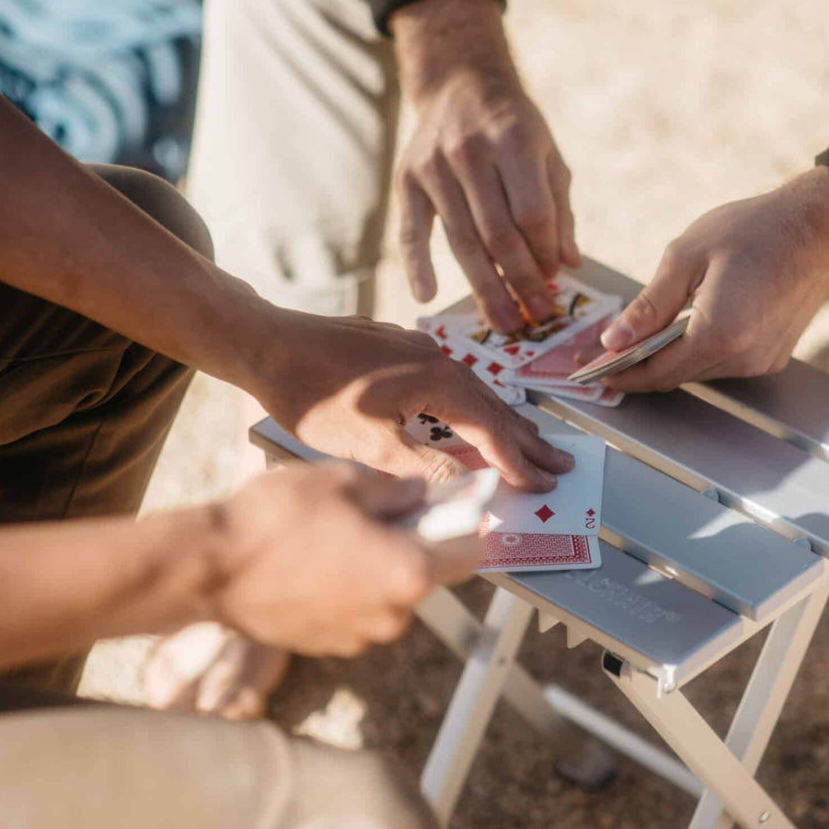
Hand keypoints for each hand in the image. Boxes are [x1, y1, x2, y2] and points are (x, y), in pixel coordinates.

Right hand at [209, 464, 476, 657]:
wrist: (208, 569)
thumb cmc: (275, 519)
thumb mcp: (344, 481)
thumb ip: (397, 489)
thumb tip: (421, 493)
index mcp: (409, 572)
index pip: (470, 553)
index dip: (464, 524)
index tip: (451, 506)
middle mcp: (394, 615)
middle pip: (427, 574)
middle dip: (414, 542)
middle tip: (380, 510)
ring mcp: (361, 637)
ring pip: (390, 594)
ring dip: (378, 566)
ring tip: (335, 534)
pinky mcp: (330, 646)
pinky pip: (358, 612)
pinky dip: (349, 588)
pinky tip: (313, 560)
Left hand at [247, 310, 572, 491]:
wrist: (267, 342)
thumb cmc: (311, 394)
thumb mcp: (366, 442)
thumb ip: (421, 465)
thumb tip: (464, 486)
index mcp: (437, 381)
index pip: (490, 430)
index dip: (517, 462)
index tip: (542, 485)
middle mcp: (437, 359)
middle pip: (494, 407)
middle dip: (528, 440)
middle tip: (561, 464)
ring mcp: (419, 349)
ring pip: (475, 392)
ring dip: (503, 422)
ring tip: (530, 443)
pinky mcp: (400, 348)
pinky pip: (453, 382)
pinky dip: (473, 406)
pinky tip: (473, 415)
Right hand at [391, 0, 579, 332]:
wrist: (459, 83)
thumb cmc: (514, 127)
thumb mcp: (548, 156)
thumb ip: (559, 209)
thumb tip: (568, 264)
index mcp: (515, 141)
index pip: (532, 214)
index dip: (544, 253)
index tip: (553, 282)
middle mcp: (471, 152)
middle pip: (498, 234)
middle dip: (519, 281)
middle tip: (534, 318)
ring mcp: (435, 166)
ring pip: (462, 240)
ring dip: (484, 288)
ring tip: (503, 322)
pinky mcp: (407, 180)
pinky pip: (411, 231)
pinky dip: (418, 265)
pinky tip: (427, 296)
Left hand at [597, 168, 828, 392]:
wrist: (821, 226)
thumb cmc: (756, 229)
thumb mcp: (687, 256)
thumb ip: (648, 306)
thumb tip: (613, 341)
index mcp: (719, 333)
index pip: (657, 373)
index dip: (620, 374)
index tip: (591, 369)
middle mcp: (743, 358)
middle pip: (675, 376)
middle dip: (638, 365)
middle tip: (604, 347)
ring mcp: (762, 361)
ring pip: (697, 371)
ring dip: (668, 357)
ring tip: (641, 333)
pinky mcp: (773, 356)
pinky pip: (722, 362)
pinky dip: (697, 349)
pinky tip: (684, 325)